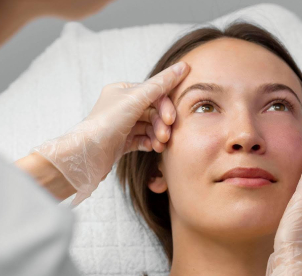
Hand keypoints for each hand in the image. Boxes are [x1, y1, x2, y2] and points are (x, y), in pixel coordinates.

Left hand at [31, 61, 189, 207]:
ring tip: (160, 145)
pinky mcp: (123, 141)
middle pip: (153, 111)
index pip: (153, 93)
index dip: (165, 106)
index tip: (171, 119)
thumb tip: (183, 66)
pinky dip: (150, 143)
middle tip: (166, 135)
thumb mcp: (136, 98)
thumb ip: (161, 84)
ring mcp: (123, 124)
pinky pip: (143, 139)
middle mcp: (122, 106)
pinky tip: (152, 148)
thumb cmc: (108, 122)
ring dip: (158, 135)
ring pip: (150, 126)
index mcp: (123, 90)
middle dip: (162, 124)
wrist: (88, 153)